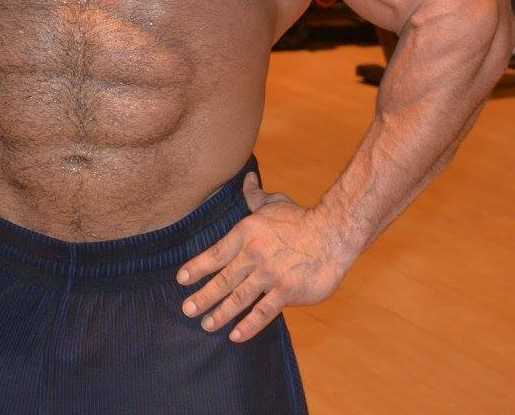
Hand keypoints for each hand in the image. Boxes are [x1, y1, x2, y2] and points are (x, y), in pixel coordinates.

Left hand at [176, 173, 355, 342]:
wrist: (333, 234)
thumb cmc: (302, 219)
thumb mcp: (274, 203)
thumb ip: (255, 196)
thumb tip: (246, 179)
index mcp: (246, 233)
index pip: (215, 254)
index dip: (197, 268)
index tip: (181, 280)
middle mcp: (254, 255)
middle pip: (222, 280)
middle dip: (202, 297)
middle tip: (187, 310)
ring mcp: (270, 275)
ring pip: (238, 299)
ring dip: (220, 314)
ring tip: (207, 325)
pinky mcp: (287, 292)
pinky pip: (263, 313)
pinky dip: (248, 326)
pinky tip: (236, 335)